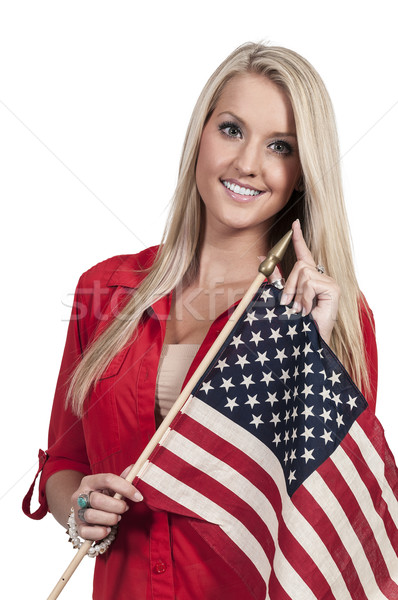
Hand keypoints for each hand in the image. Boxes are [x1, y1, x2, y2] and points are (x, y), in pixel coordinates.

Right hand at [71, 467, 142, 540]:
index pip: (107, 479)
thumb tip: (133, 468)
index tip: (138, 497)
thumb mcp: (111, 486)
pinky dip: (100, 532)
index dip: (125, 488)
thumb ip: (122, 478)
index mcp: (89, 481)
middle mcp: (80, 495)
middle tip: (125, 508)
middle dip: (116, 506)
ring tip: (117, 518)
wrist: (85, 509)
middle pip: (97, 500)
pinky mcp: (78, 528)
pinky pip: (86, 533)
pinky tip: (108, 529)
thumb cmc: (103, 495)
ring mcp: (77, 512)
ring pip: (92, 516)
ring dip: (110, 519)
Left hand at [270, 219, 339, 343]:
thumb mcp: (281, 297)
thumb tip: (261, 258)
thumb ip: (274, 279)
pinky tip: (307, 310)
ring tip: (298, 310)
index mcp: (309, 278)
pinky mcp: (333, 289)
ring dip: (295, 294)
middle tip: (287, 304)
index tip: (294, 224)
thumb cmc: (295, 323)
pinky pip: (310, 283)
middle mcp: (321, 277)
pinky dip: (304, 298)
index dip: (298, 238)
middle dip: (288, 285)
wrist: (305, 342)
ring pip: (304, 273)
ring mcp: (329, 282)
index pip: (304, 253)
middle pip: (300, 265)